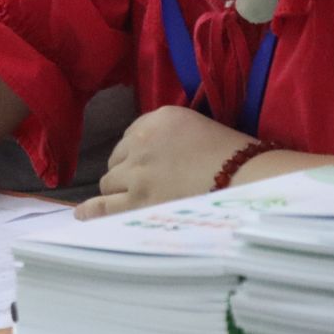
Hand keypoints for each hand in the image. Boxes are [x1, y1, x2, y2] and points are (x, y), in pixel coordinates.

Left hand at [76, 106, 251, 219]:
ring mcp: (137, 173)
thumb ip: (172, 137)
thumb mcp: (201, 129)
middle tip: (145, 186)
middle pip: (118, 159)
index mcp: (160, 118)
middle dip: (127, 172)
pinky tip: (83, 216)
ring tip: (128, 203)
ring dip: (118, 192)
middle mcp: (141, 141)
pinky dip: (92, 212)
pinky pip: (103, 207)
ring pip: (110, 183)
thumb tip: (160, 155)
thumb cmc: (238, 158)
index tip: (148, 164)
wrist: (249, 181)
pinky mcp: (137, 202)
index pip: (133, 134)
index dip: (139, 153)